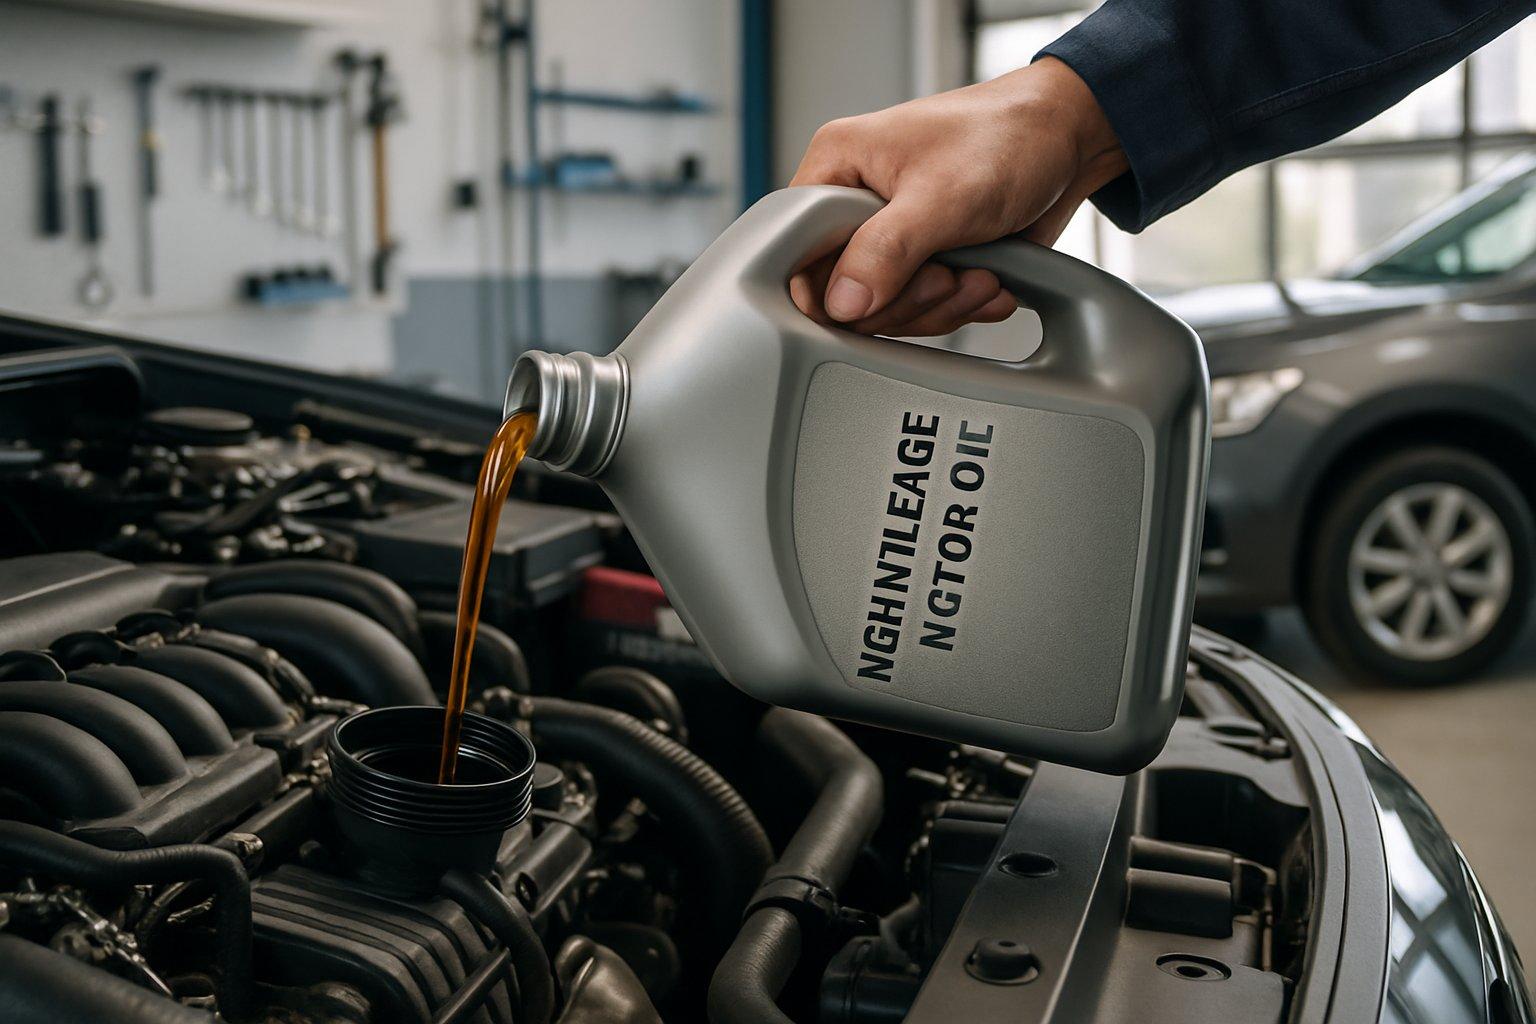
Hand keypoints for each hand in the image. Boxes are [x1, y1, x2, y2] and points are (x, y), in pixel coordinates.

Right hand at [789, 56, 1127, 336]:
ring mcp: (890, 236)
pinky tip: (988, 280)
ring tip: (979, 274)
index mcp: (837, 167)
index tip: (875, 298)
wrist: (1069, 140)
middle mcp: (856, 204)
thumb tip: (843, 304)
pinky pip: (923, 310)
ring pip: (886, 310)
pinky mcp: (924, 261)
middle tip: (947, 275)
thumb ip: (886, 252)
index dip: (831, 289)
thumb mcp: (942, 196)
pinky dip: (960, 307)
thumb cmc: (1007, 137)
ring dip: (942, 306)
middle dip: (906, 299)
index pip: (798, 251)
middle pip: (844, 295)